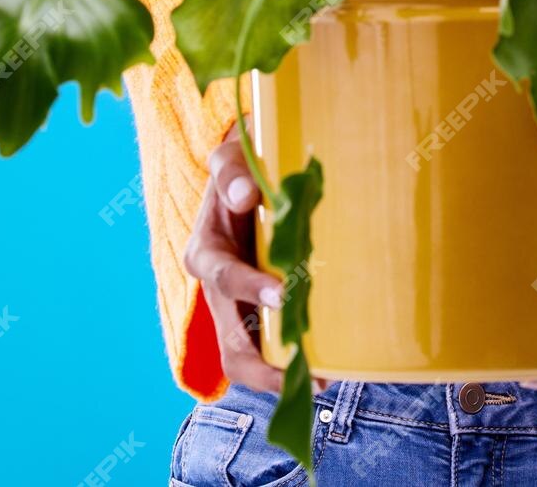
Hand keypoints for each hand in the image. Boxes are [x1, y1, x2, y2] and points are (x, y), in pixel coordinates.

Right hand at [181, 130, 328, 394]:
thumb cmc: (242, 169)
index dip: (250, 288)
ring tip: (323, 379)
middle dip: (265, 364)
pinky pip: (272, 349)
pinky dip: (294, 364)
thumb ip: (231, 172)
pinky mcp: (262, 315)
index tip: (282, 293)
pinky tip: (330, 367)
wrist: (249, 179)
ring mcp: (240, 308)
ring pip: (249, 359)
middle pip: (231, 344)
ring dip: (280, 375)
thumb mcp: (231, 158)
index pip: (223, 278)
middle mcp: (218, 291)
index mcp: (206, 251)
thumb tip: (244, 195)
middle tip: (309, 370)